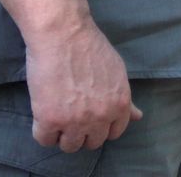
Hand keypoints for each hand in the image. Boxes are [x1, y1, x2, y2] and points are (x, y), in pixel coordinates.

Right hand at [24, 17, 140, 151]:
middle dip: (83, 131)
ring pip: (70, 146)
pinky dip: (43, 131)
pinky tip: (43, 114)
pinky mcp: (49, 119)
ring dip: (63, 134)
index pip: (114, 133)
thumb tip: (137, 117)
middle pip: (92, 142)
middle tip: (72, 114)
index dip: (101, 126)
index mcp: (120, 104)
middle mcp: (100, 116)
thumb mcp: (117, 72)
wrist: (63, 33)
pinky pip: (45, 140)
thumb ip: (125, 99)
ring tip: (58, 115)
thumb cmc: (90, 47)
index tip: (91, 117)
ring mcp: (75, 120)